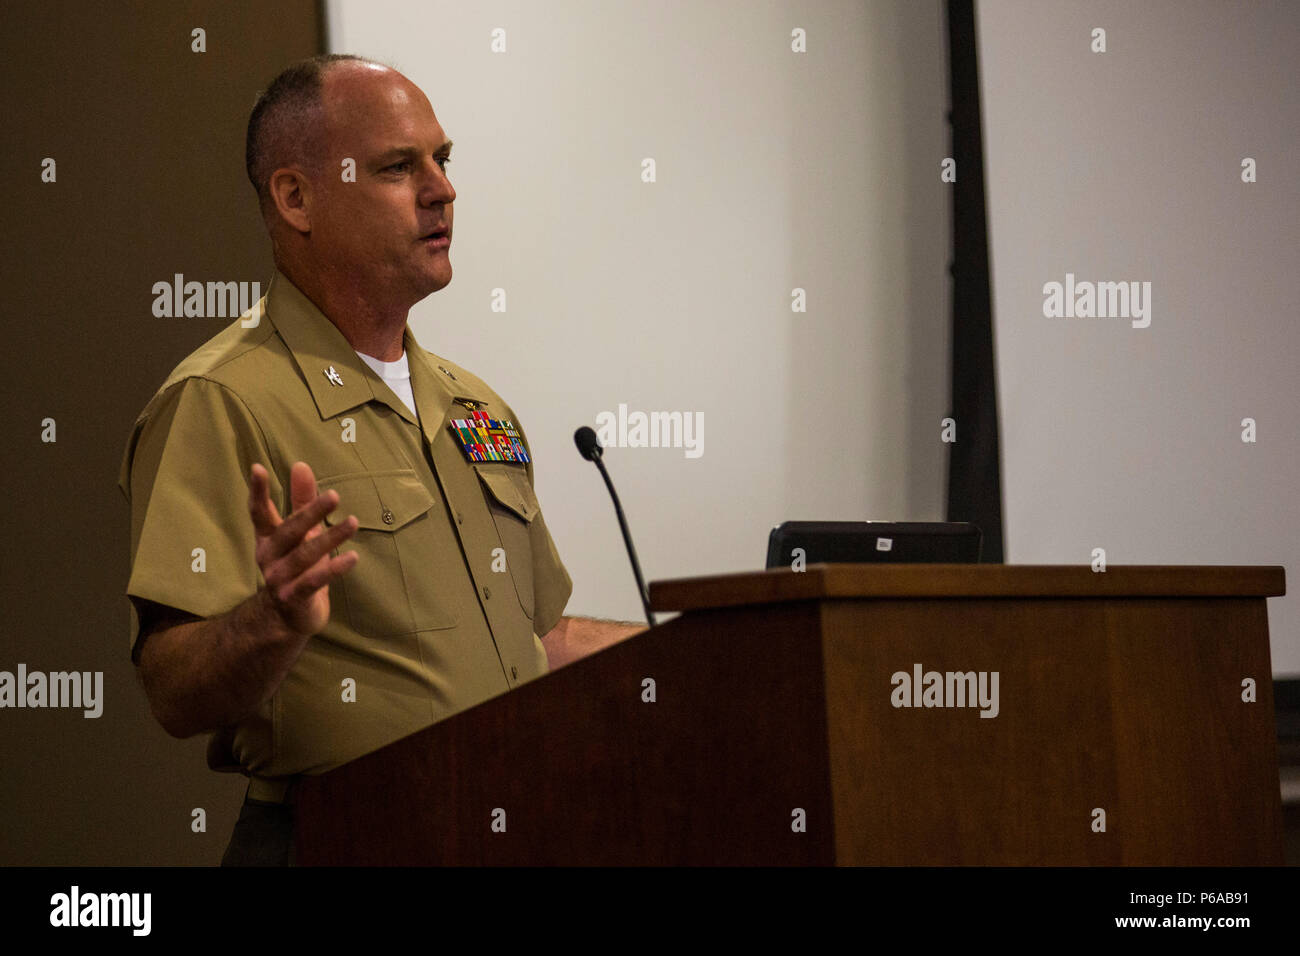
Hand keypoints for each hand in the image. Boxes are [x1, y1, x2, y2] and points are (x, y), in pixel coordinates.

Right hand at [247, 461, 358, 637]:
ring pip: (305, 555)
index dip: (257, 492)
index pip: (259, 512)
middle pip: (289, 531)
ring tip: (353, 522)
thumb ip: (301, 500)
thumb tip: (301, 465)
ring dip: (330, 538)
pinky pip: (315, 581)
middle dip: (310, 513)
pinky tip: (352, 557)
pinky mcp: (294, 597)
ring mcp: (280, 579)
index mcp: (268, 538)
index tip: (257, 468)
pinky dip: (334, 569)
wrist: (286, 617)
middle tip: (334, 496)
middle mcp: (269, 557)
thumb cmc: (297, 565)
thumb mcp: (301, 532)